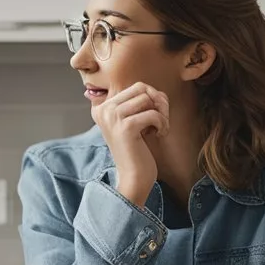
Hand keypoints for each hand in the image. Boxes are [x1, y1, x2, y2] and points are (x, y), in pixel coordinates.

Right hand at [91, 82, 169, 206]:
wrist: (133, 178)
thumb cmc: (137, 150)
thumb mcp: (132, 121)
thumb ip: (138, 102)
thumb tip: (154, 90)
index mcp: (102, 107)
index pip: (135, 86)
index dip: (152, 98)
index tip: (153, 117)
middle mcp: (103, 109)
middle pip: (141, 88)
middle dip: (159, 101)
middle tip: (161, 120)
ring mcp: (112, 117)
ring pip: (148, 98)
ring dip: (161, 113)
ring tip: (159, 128)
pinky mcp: (125, 127)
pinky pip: (153, 113)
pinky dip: (162, 123)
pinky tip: (159, 135)